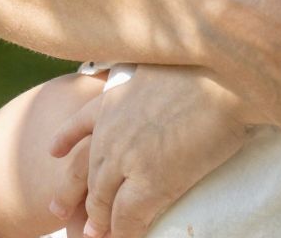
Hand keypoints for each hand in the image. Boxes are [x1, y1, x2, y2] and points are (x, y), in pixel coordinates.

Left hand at [63, 65, 250, 237]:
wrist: (227, 78)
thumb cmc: (209, 63)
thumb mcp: (161, 60)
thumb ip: (146, 73)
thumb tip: (154, 68)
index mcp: (115, 99)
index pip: (79, 125)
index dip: (66, 142)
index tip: (53, 151)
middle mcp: (112, 130)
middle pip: (86, 172)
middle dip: (74, 194)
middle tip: (60, 211)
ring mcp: (127, 159)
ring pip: (102, 200)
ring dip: (99, 220)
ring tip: (95, 234)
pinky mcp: (150, 183)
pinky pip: (128, 219)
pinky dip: (125, 232)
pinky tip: (127, 237)